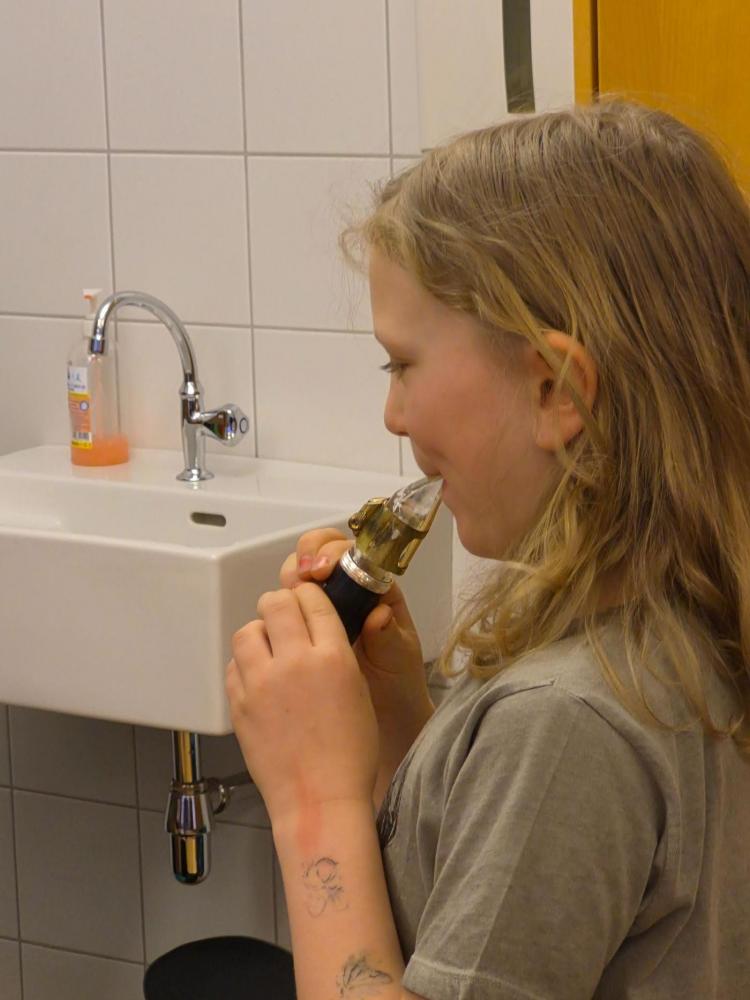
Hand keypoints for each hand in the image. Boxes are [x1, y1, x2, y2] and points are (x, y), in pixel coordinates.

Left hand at [225, 582, 379, 827]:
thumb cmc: (349, 752)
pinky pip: (234, 666)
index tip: (308, 601)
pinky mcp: (238, 705)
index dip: (309, 596)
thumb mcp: (357, 690)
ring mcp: (261, 684)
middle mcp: (294, 663)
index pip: (312, 600)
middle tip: (285, 619)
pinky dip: (246, 665)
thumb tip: (313, 629)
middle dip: (280, 605)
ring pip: (247, 631)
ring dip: (259, 634)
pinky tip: (260, 680)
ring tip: (270, 651)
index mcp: (333, 657)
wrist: (319, 800)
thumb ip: (335, 653)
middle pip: (275, 603)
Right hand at [281, 529, 433, 735]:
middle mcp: (349, 590)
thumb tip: (379, 615)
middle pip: (322, 551)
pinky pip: (289, 604)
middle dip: (308, 554)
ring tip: (289, 593)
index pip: (354, 553)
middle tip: (302, 576)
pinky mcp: (305, 626)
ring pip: (301, 572)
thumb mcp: (399, 658)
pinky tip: (277, 616)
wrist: (386, 715)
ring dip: (291, 574)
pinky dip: (280, 603)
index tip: (322, 569)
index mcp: (376, 589)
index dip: (334, 552)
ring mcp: (324, 606)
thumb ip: (389, 637)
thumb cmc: (398, 680)